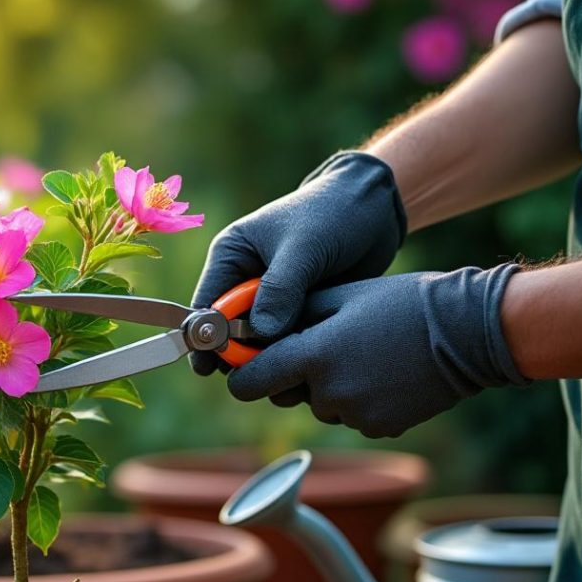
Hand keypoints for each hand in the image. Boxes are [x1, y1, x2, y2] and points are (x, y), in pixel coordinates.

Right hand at [191, 152, 405, 374]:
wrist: (376, 208)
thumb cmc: (333, 213)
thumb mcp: (304, 248)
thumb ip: (280, 290)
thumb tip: (261, 334)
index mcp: (231, 257)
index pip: (206, 304)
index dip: (207, 336)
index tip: (214, 365)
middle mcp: (245, 280)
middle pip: (229, 329)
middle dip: (240, 353)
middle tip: (257, 372)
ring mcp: (272, 298)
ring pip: (259, 340)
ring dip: (269, 356)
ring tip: (287, 368)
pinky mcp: (297, 310)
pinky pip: (287, 340)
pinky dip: (293, 352)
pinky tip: (306, 362)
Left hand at [226, 266, 527, 437]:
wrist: (469, 333)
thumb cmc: (402, 303)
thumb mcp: (340, 295)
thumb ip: (290, 316)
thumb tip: (252, 330)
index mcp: (313, 356)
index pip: (248, 383)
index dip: (243, 373)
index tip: (247, 362)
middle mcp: (329, 393)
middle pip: (285, 394)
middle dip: (293, 375)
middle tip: (324, 345)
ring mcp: (356, 415)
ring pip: (321, 404)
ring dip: (330, 386)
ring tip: (364, 354)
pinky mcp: (379, 428)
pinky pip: (352, 416)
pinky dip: (359, 399)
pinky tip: (384, 372)